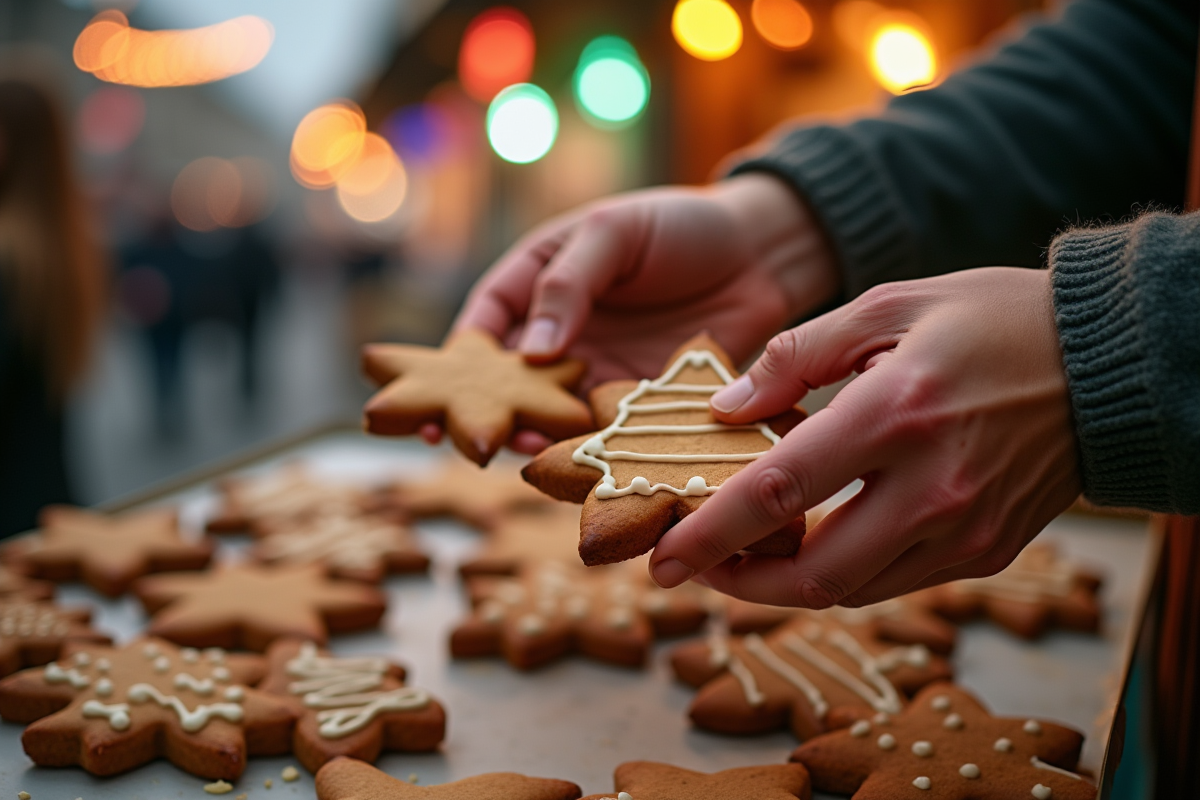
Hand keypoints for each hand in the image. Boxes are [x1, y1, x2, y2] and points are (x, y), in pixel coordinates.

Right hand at [423, 174, 840, 452]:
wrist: (762, 251)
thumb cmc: (679, 224)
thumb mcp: (612, 232)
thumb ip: (568, 284)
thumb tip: (532, 351)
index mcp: (538, 284)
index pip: (484, 327)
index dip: (455, 365)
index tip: (433, 400)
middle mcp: (562, 336)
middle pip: (510, 385)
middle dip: (486, 415)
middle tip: (468, 445)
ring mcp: (601, 373)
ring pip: (555, 417)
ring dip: (539, 440)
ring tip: (527, 456)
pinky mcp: (642, 402)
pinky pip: (610, 432)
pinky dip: (596, 452)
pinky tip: (586, 468)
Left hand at [648, 267, 1081, 607]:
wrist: (1105, 359)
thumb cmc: (987, 320)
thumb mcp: (886, 304)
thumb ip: (794, 355)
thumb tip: (724, 409)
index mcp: (895, 412)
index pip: (780, 491)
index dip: (710, 533)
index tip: (661, 558)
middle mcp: (932, 485)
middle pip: (814, 574)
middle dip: (738, 583)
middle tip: (694, 567)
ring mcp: (966, 528)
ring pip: (852, 590)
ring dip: (786, 583)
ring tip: (744, 554)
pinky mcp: (988, 550)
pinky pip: (896, 581)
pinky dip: (844, 571)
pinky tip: (815, 540)